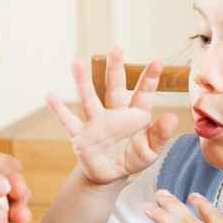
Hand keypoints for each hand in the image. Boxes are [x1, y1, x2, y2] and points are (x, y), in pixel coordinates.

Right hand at [45, 46, 179, 185]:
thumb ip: (160, 135)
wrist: (109, 175)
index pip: (143, 94)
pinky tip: (49, 96)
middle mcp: (114, 113)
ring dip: (82, 80)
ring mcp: (96, 123)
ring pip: (88, 98)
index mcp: (135, 116)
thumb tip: (173, 117)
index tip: (157, 62)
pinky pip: (68, 121)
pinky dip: (58, 110)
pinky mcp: (81, 136)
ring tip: (77, 61)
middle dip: (115, 68)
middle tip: (116, 47)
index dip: (150, 78)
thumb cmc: (132, 158)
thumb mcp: (150, 150)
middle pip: (114, 87)